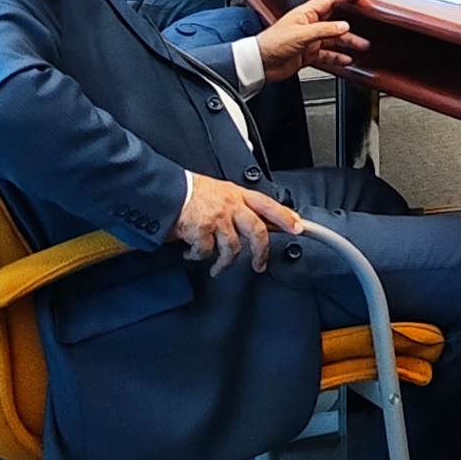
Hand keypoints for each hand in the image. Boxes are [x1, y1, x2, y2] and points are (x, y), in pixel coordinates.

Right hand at [173, 170, 300, 271]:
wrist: (163, 191)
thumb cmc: (187, 191)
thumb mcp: (217, 191)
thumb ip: (233, 205)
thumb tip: (245, 222)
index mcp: (236, 194)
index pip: (268, 204)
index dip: (285, 217)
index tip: (297, 227)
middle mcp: (231, 206)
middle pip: (257, 231)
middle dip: (261, 252)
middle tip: (260, 265)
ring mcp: (217, 219)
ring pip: (233, 248)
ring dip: (224, 264)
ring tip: (218, 269)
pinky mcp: (202, 231)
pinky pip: (206, 252)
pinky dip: (199, 257)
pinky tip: (192, 255)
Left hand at [245, 0, 365, 81]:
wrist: (259, 63)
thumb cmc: (271, 43)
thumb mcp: (300, 34)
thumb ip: (323, 30)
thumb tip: (344, 26)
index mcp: (306, 14)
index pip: (331, 0)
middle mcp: (310, 25)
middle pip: (337, 19)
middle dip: (353, 16)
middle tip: (367, 9)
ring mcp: (310, 40)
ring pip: (335, 38)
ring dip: (349, 41)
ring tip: (363, 44)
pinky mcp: (308, 54)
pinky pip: (328, 54)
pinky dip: (338, 57)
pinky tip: (347, 59)